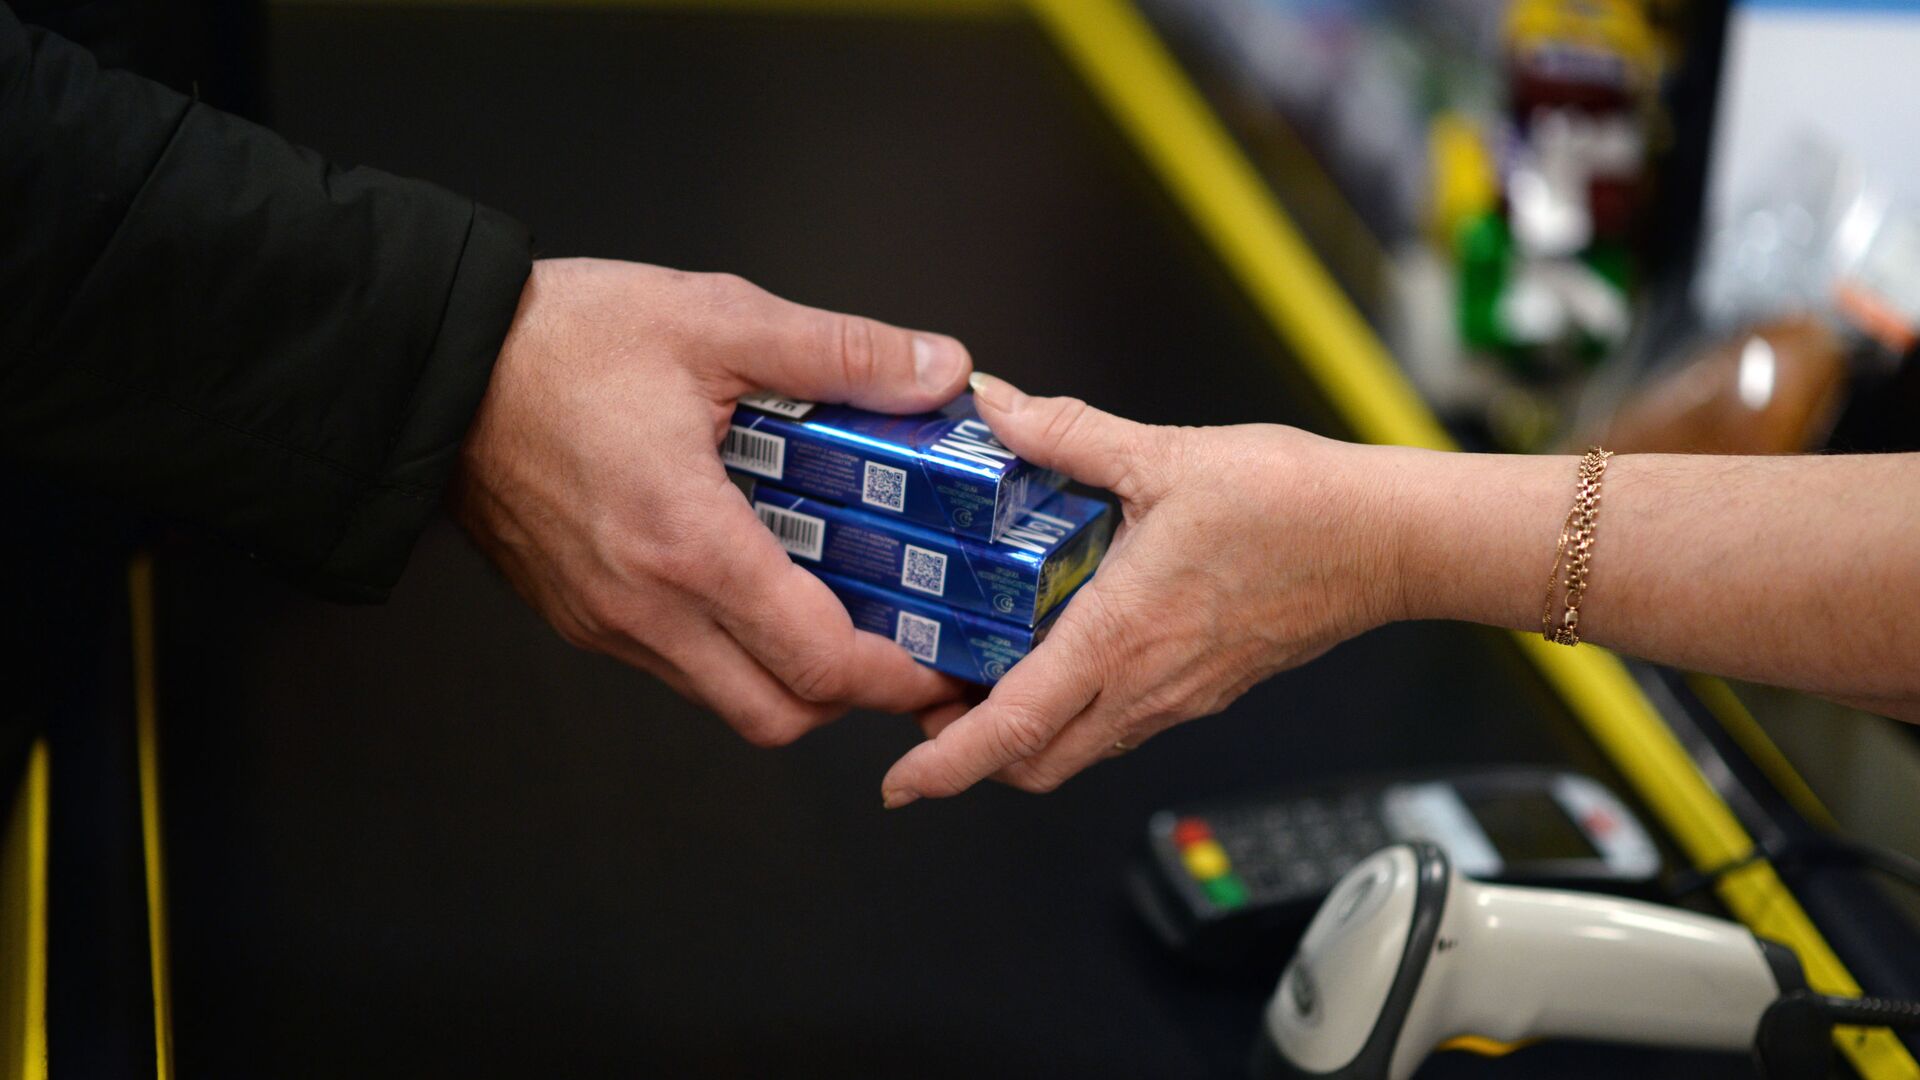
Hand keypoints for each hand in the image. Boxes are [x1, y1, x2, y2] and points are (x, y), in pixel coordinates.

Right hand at [451, 258, 971, 744]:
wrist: (435, 362)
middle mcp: (644, 608)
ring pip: (725, 701)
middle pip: (778, 715)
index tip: (943, 659)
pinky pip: (676, 668)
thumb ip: (840, 351)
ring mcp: (605, 622)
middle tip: (902, 644)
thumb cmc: (561, 338)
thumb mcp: (715, 318)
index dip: (898, 674)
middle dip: (854, 695)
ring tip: (839, 613)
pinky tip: (759, 587)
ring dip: (791, 678)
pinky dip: (734, 655)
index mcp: (688, 543)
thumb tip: (939, 372)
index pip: (819, 662)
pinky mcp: (578, 616)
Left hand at [881, 374, 1404, 803]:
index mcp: (1120, 637)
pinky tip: (1060, 651)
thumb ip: (1069, 433)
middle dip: (970, 756)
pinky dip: (1071, 713)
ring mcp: (1177, 696)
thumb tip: (998, 406)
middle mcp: (1145, 686)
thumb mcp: (1166, 455)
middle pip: (1035, 763)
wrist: (1389, 541)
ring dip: (1022, 736)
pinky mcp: (1204, 688)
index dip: (947, 764)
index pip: (1014, 728)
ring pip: (1078, 749)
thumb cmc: (1295, 504)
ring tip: (982, 679)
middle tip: (929, 705)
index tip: (901, 781)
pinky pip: (1118, 724)